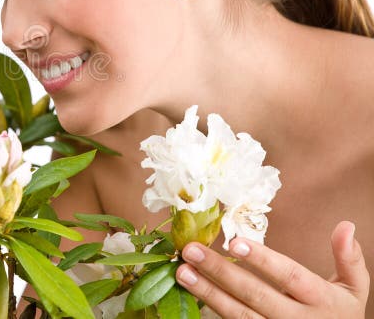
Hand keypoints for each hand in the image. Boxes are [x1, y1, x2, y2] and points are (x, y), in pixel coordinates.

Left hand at [175, 221, 368, 317]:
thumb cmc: (341, 314)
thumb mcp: (353, 289)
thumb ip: (348, 259)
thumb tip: (345, 226)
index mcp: (320, 300)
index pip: (288, 275)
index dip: (262, 260)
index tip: (234, 242)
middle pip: (255, 294)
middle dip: (221, 272)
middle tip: (191, 250)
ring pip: (239, 314)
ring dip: (207, 293)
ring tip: (182, 271)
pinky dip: (212, 311)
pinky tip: (191, 294)